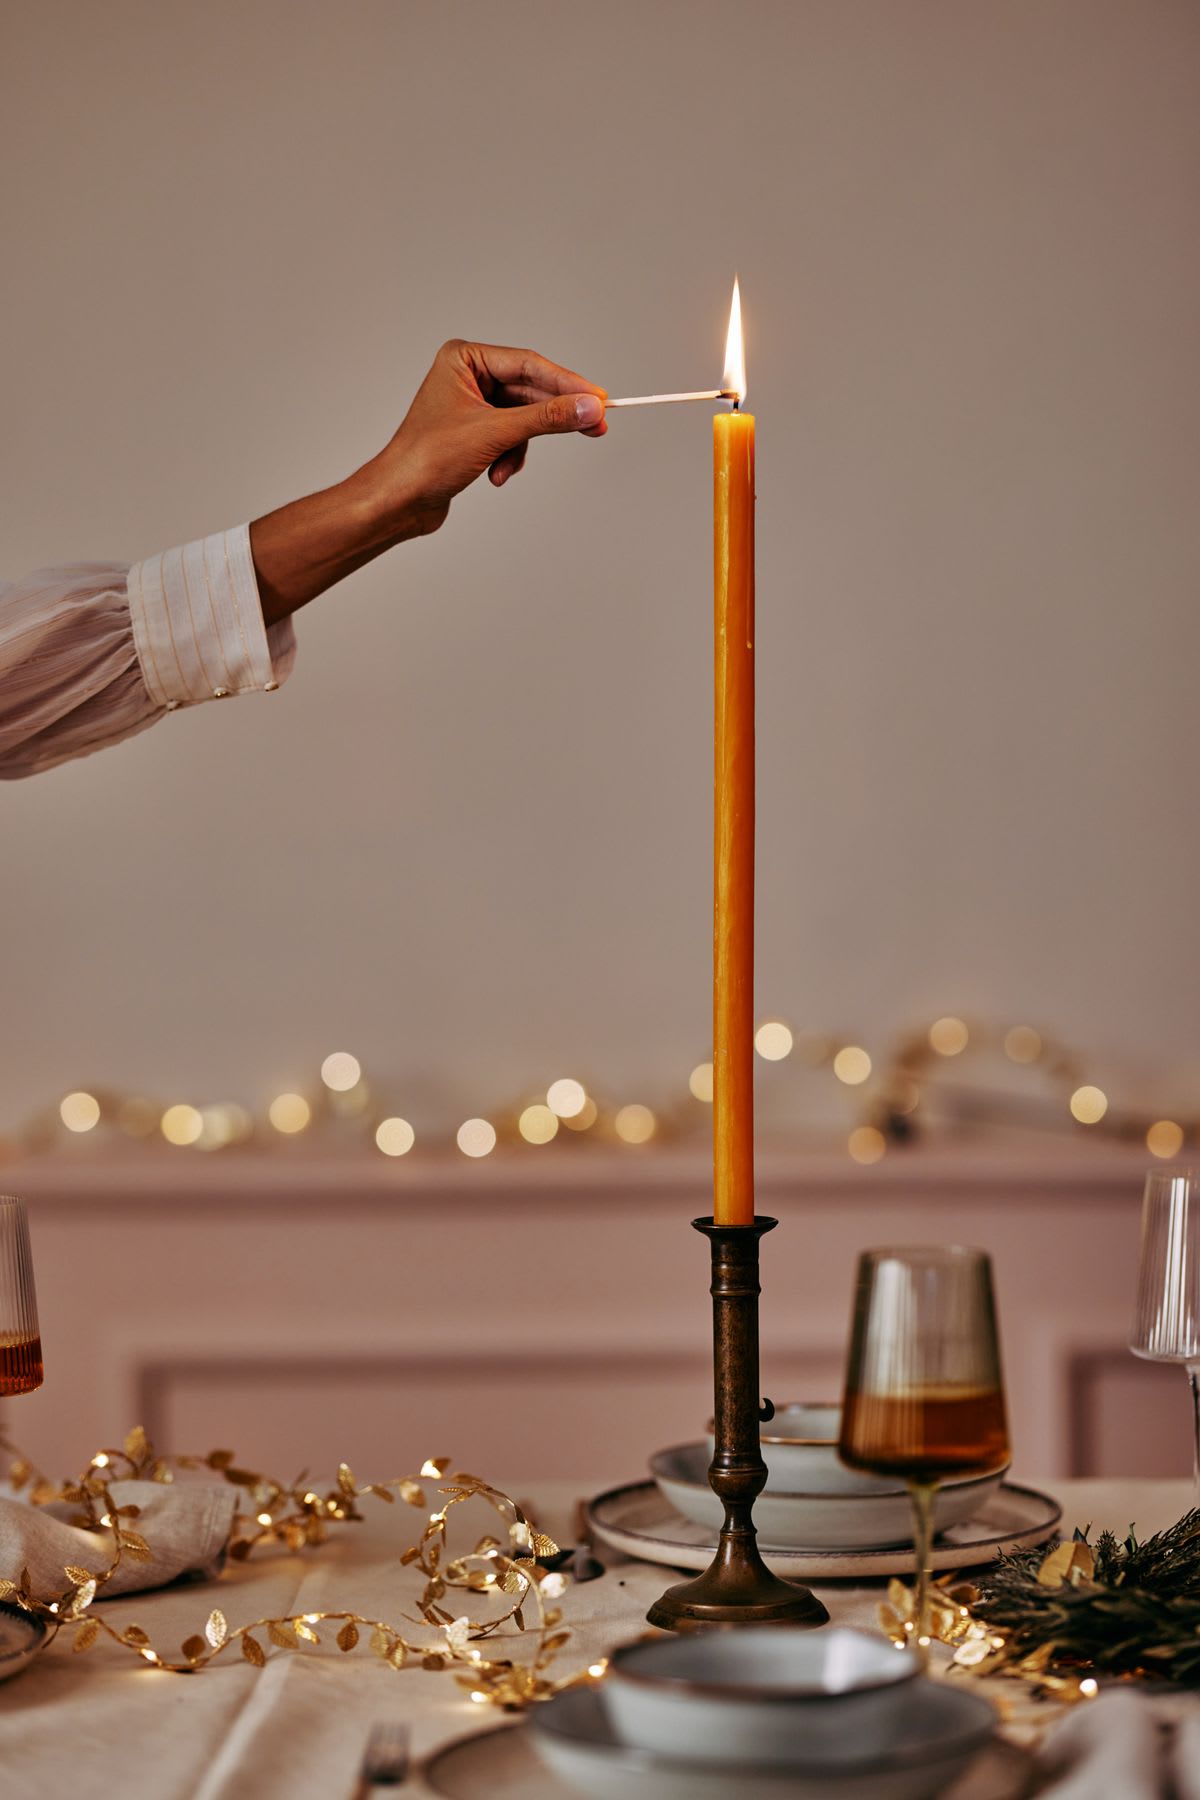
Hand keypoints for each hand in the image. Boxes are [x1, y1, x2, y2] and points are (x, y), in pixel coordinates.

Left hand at [250, 340, 607, 623]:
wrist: (398, 500)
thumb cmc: (427, 458)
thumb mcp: (496, 433)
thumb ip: (547, 419)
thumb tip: (589, 409)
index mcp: (464, 359)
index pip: (529, 365)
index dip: (568, 383)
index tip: (599, 399)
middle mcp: (467, 375)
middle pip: (530, 391)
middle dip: (553, 418)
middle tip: (595, 427)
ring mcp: (471, 405)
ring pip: (523, 419)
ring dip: (520, 447)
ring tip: (506, 468)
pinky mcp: (474, 432)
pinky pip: (511, 437)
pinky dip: (509, 457)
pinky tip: (494, 475)